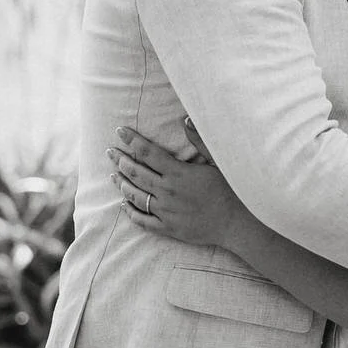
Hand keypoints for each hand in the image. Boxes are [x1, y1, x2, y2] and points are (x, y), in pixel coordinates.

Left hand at [110, 121, 246, 251]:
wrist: (237, 223)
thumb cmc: (231, 190)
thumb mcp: (218, 161)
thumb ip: (200, 140)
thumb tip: (186, 119)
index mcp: (178, 173)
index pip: (147, 152)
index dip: (132, 140)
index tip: (120, 132)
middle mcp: (167, 191)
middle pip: (136, 173)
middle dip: (120, 159)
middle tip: (109, 151)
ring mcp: (166, 211)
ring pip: (135, 195)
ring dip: (121, 183)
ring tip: (113, 174)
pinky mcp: (168, 228)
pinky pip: (143, 220)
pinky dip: (131, 212)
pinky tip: (124, 205)